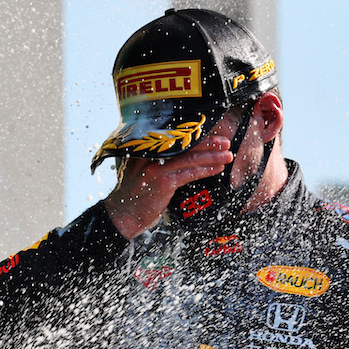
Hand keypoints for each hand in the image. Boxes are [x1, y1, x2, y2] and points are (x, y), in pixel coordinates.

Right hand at [101, 135, 233, 238]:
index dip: (194, 134)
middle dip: (208, 142)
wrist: (122, 215)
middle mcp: (149, 153)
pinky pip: (189, 173)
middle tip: (225, 142)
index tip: (210, 133)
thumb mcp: (141, 170)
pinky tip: (216, 169)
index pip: (174, 136)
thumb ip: (157, 160)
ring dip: (212, 156)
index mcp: (144, 147)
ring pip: (190, 157)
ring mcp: (155, 167)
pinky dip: (205, 170)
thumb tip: (182, 154)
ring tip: (227, 155)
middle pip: (184, 143)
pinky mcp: (163, 181)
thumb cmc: (134, 194)